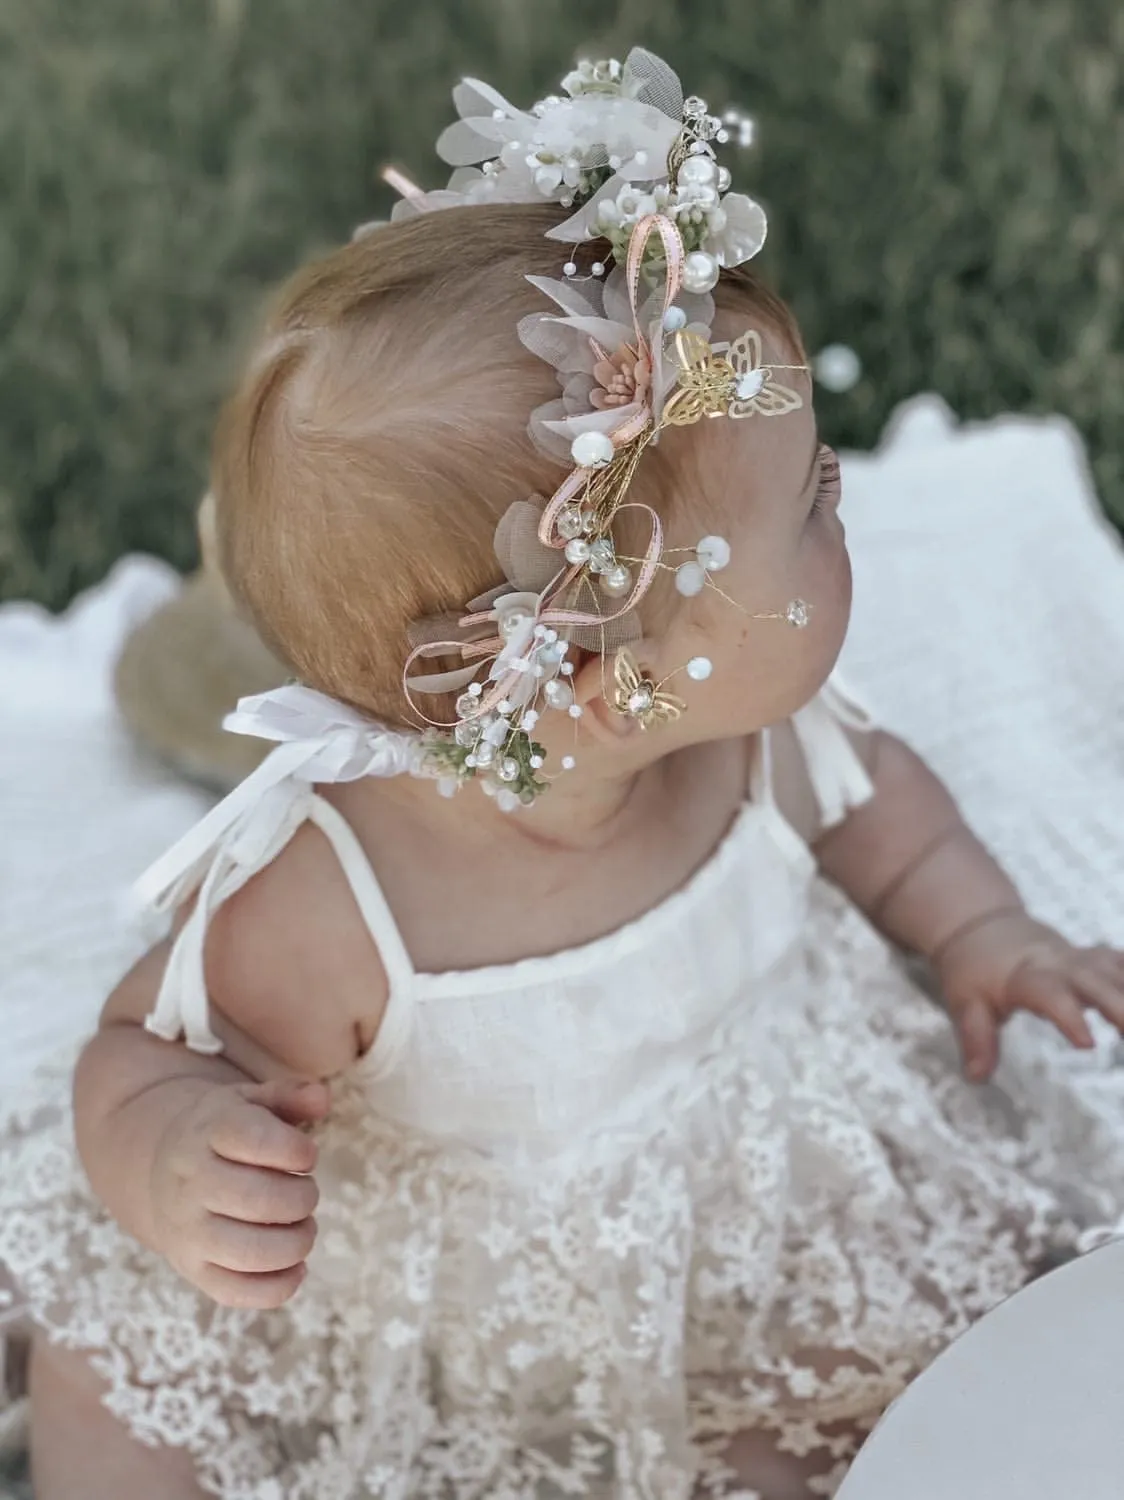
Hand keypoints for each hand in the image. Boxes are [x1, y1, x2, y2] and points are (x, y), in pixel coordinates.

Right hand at [149, 1077, 330, 1307]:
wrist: (161, 1170)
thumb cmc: (224, 1133)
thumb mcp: (251, 1102)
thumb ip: (290, 1095)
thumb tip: (321, 1098)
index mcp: (208, 1133)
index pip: (256, 1140)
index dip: (296, 1150)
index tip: (305, 1156)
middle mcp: (191, 1184)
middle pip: (260, 1200)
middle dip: (302, 1199)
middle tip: (306, 1194)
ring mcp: (188, 1232)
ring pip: (252, 1252)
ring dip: (296, 1243)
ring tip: (302, 1227)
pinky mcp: (193, 1270)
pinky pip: (238, 1292)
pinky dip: (279, 1286)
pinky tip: (294, 1265)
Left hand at [934, 911, 1123, 1082]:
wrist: (985, 930)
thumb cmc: (974, 973)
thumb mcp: (965, 1003)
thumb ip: (976, 1038)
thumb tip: (977, 1077)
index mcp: (1025, 977)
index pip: (1048, 993)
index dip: (1068, 1014)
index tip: (1088, 1043)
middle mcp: (1060, 964)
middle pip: (1095, 981)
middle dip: (1121, 1006)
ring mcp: (1083, 960)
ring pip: (1119, 972)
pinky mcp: (1099, 960)